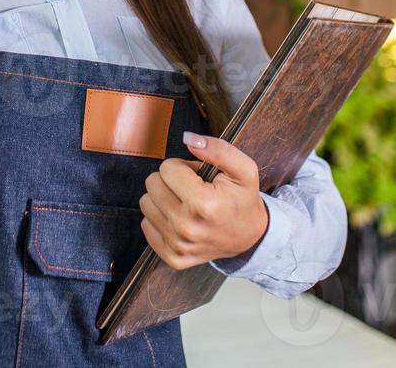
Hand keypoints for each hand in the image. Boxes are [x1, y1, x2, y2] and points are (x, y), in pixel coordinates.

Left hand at [139, 131, 269, 269]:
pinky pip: (146, 225)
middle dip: (171, 181)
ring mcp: (178, 245)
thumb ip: (218, 149)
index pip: (167, 168)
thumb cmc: (243, 199)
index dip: (183, 167)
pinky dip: (161, 218)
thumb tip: (188, 138)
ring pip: (146, 203)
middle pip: (152, 184)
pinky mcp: (172, 257)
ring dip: (164, 198)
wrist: (250, 236)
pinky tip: (180, 219)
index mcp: (204, 204)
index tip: (199, 177)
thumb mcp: (243, 168)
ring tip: (186, 203)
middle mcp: (187, 227)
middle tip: (193, 189)